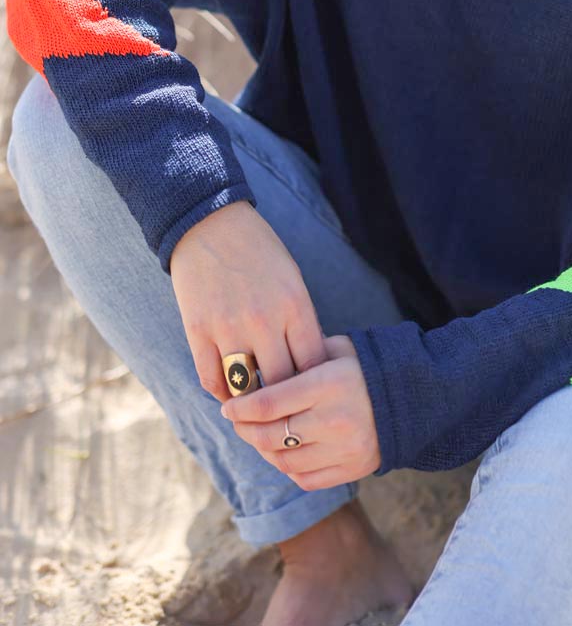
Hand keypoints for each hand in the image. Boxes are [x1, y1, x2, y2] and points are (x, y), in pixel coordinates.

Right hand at [169, 200, 327, 400]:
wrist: (209, 223)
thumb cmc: (259, 252)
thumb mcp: (292, 280)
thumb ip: (300, 322)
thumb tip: (309, 367)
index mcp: (294, 305)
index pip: (314, 365)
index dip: (314, 384)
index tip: (312, 392)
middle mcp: (264, 320)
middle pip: (282, 383)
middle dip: (286, 399)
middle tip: (286, 408)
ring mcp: (229, 327)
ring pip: (246, 389)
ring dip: (251, 401)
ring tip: (256, 405)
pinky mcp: (198, 331)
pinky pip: (211, 380)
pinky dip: (222, 392)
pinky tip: (229, 392)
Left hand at [220, 335, 380, 488]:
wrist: (414, 398)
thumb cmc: (366, 368)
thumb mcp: (337, 349)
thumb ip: (302, 354)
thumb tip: (261, 363)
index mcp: (329, 384)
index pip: (269, 403)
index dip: (240, 408)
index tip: (227, 406)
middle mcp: (335, 419)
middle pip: (270, 435)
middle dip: (245, 429)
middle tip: (237, 421)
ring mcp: (344, 449)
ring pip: (284, 460)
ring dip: (263, 450)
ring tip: (257, 435)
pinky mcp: (352, 469)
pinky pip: (305, 478)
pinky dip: (287, 467)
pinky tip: (283, 451)